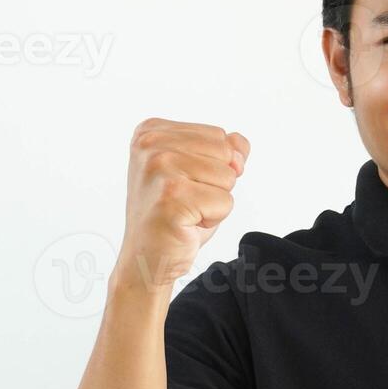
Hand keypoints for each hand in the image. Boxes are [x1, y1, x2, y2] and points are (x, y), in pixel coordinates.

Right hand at [112, 118, 249, 297]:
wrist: (147, 258)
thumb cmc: (173, 215)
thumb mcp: (199, 173)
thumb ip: (224, 150)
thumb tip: (240, 146)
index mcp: (152, 131)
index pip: (219, 136)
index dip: (213, 167)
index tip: (183, 185)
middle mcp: (151, 144)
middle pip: (225, 153)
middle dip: (216, 183)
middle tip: (185, 201)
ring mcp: (159, 169)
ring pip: (228, 177)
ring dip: (214, 202)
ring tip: (185, 212)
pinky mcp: (171, 197)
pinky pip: (225, 202)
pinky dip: (213, 219)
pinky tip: (185, 224)